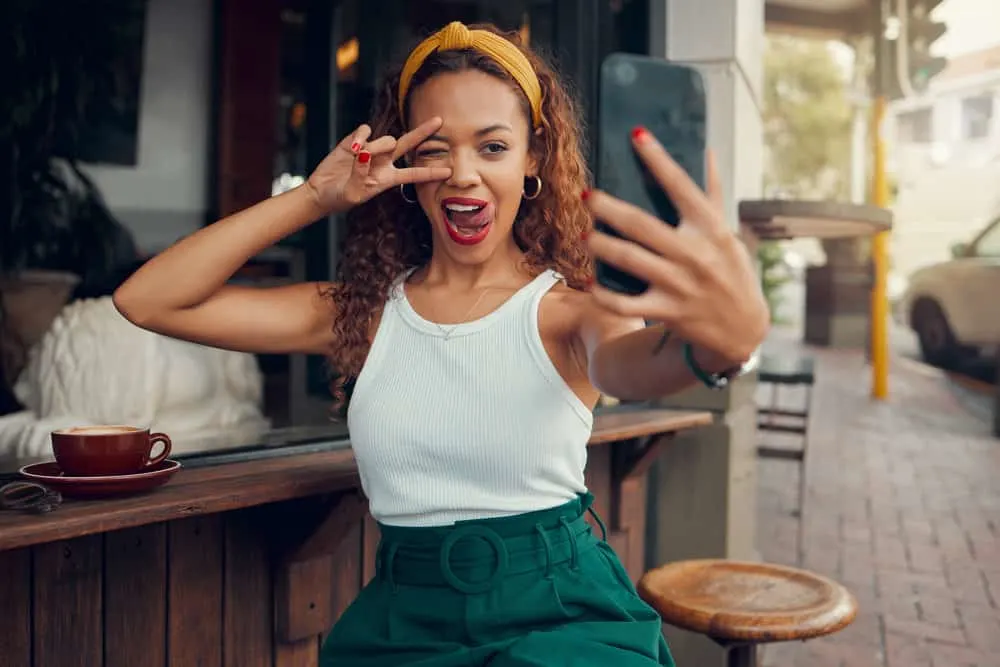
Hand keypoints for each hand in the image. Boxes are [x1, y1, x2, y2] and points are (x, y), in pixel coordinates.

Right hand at [304, 117, 451, 214]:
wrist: (321, 191)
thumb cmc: (340, 198)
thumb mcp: (354, 193)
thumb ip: (362, 174)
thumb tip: (365, 153)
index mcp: (388, 179)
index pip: (414, 175)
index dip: (431, 173)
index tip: (449, 171)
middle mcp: (384, 162)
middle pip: (409, 144)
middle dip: (423, 132)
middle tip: (440, 121)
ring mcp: (371, 149)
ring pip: (385, 138)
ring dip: (377, 145)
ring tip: (359, 155)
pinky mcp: (356, 139)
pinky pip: (366, 131)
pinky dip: (361, 136)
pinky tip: (352, 147)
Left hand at [583, 129, 768, 367]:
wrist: (743, 329)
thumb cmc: (732, 273)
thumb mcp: (727, 234)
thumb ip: (713, 196)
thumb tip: (708, 153)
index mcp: (710, 228)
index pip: (681, 186)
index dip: (658, 159)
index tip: (637, 134)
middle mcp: (694, 253)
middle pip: (642, 225)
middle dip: (610, 208)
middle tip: (587, 195)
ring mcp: (679, 284)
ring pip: (630, 260)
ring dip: (602, 246)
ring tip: (586, 235)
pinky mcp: (668, 311)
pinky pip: (627, 304)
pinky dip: (605, 295)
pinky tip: (590, 282)